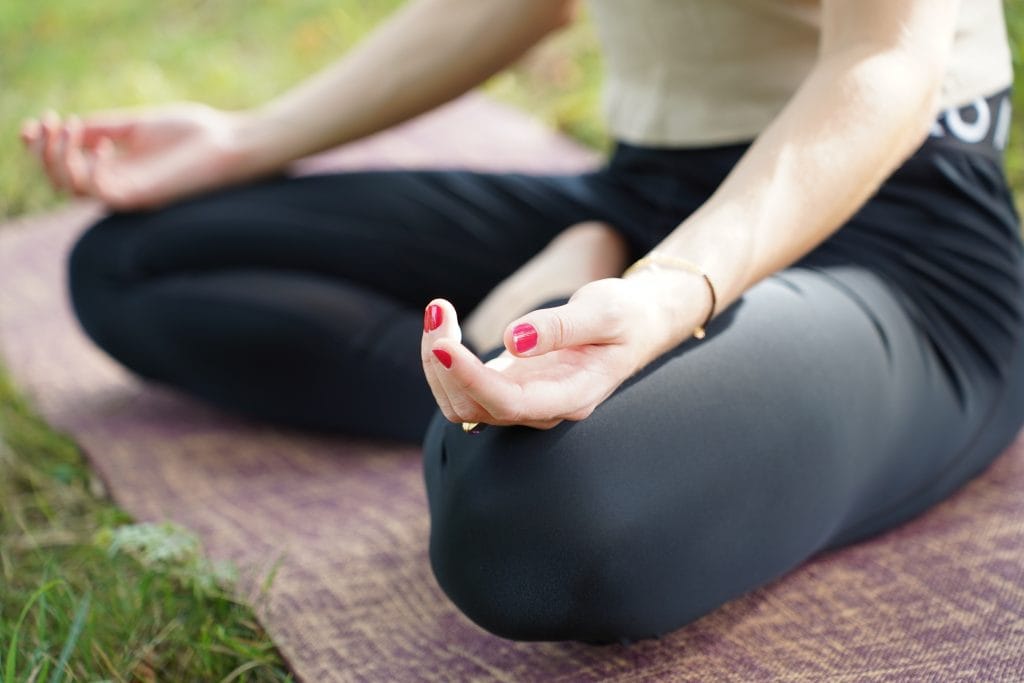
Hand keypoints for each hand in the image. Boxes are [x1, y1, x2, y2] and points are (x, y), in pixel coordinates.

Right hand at [20, 103, 251, 210]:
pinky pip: (97, 192)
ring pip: (71, 188)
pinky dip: (89, 168)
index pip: (69, 166)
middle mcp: (119, 184)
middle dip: (45, 151)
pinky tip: (104, 145)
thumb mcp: (140, 124)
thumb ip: (105, 128)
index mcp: (119, 167)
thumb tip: (71, 127)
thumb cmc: (196, 133)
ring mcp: (128, 193)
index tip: (36, 123)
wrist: (229, 144)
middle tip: (49, 122)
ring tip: (67, 126)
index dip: (44, 147)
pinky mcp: (141, 198)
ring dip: (58, 156)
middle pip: (61, 180)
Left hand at [422, 276, 701, 429]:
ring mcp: (524, 401)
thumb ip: (561, 327)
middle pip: (474, 408)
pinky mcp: (509, 386)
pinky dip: (445, 359)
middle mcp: (544, 409)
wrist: (636, 323)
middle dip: (445, 364)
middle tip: (439, 307)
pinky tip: (443, 323)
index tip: (444, 345)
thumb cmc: (626, 315)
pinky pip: (463, 387)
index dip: (471, 379)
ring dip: (438, 362)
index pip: (510, 403)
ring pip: (461, 403)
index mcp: (572, 396)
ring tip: (437, 310)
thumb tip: (512, 340)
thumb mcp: (605, 311)